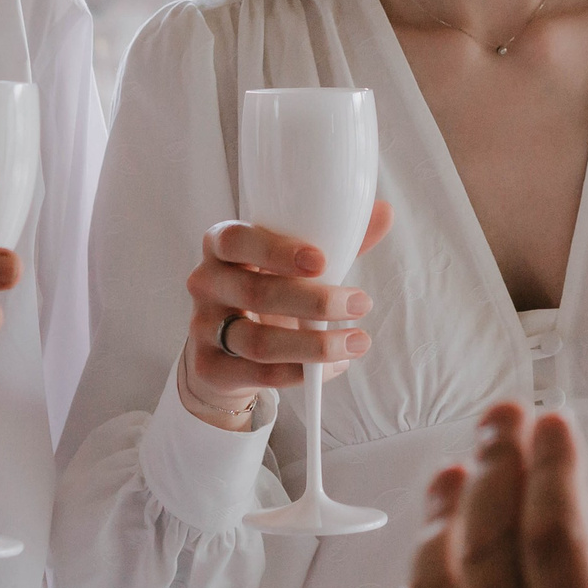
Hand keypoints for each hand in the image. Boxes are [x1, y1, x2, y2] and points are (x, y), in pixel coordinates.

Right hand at [176, 200, 393, 430]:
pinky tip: (336, 366)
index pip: (236, 240)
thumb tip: (385, 212)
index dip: (276, 250)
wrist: (223, 348)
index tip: (321, 261)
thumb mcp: (291, 264)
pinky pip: (260, 375)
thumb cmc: (266, 290)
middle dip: (314, 301)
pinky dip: (302, 373)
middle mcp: (205, 283)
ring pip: (259, 341)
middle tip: (361, 302)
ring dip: (315, 345)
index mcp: (222, 246)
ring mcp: (203, 327)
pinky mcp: (211, 367)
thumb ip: (333, 242)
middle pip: (256, 293)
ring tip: (357, 341)